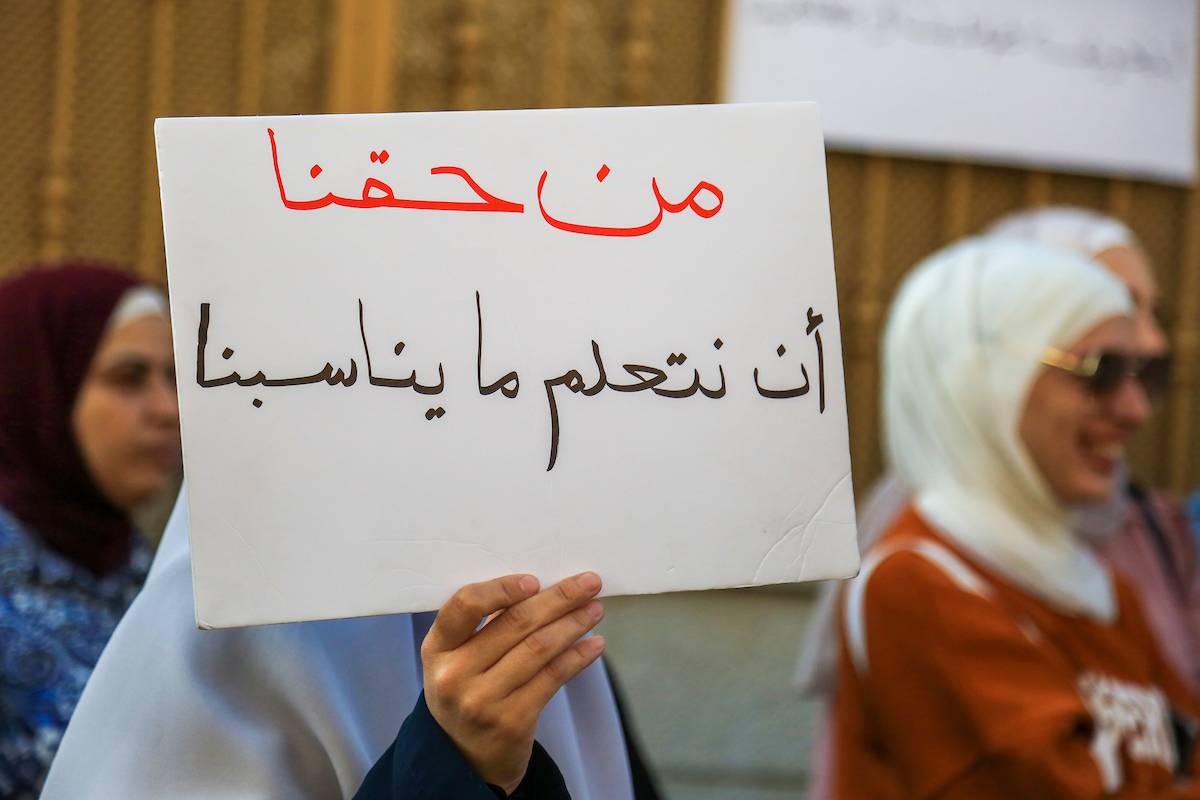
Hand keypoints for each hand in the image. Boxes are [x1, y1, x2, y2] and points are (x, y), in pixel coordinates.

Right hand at [420, 572, 605, 793]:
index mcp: (437, 647)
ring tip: (595, 609)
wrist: (464, 759)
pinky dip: (578, 657)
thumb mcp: (457, 659)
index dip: (501, 589)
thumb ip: (485, 626)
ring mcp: (482, 700)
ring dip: (574, 624)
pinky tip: (595, 644)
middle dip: (559, 598)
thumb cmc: (467, 691)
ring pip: (539, 648)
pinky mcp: (512, 722)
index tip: (535, 580)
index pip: (464, 606)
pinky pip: (553, 678)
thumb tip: (545, 587)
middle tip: (589, 582)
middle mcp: (455, 674)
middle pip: (515, 624)